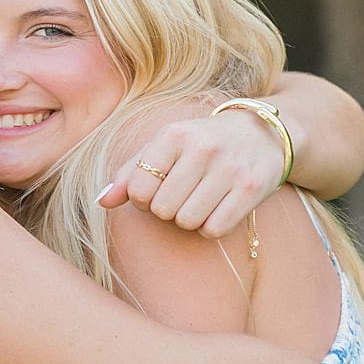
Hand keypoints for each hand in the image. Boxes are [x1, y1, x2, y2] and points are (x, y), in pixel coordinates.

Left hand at [98, 105, 287, 237]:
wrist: (262, 135)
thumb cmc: (202, 144)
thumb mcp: (165, 147)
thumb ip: (130, 172)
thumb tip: (101, 201)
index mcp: (174, 134)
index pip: (139, 189)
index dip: (142, 199)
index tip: (157, 190)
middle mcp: (203, 148)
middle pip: (162, 209)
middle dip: (167, 210)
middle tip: (182, 196)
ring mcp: (229, 168)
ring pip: (188, 221)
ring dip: (189, 219)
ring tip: (200, 200)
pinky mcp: (251, 188)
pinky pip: (214, 228)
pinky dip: (211, 227)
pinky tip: (217, 208)